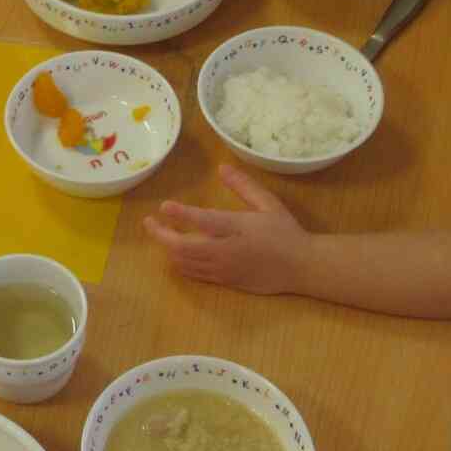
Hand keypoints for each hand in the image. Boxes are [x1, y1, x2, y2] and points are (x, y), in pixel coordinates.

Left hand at [145, 164, 308, 294]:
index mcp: (238, 228)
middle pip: (183, 247)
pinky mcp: (224, 282)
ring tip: (160, 234)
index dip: (182, 214)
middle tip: (148, 222)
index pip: (204, 221)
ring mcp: (223, 269)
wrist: (302, 268)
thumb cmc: (285, 232)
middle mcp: (226, 251)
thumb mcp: (269, 204)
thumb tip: (222, 168)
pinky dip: (180, 263)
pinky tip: (176, 253)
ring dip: (168, 248)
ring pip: (184, 263)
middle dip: (161, 235)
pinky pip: (194, 274)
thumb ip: (244, 186)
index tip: (164, 206)